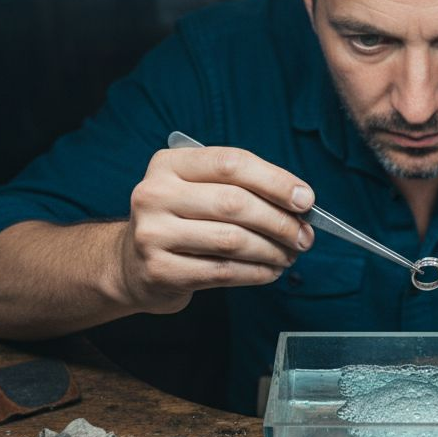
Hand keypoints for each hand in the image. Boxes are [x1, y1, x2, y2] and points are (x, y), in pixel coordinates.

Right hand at [114, 146, 315, 312]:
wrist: (131, 264)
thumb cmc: (181, 221)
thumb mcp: (198, 191)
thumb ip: (240, 188)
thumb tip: (300, 203)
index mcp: (169, 164)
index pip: (231, 163)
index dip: (275, 181)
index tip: (306, 200)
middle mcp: (154, 194)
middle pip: (235, 203)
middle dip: (280, 221)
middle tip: (305, 236)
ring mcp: (153, 233)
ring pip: (232, 240)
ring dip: (272, 250)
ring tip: (290, 255)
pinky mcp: (159, 270)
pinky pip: (223, 272)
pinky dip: (256, 272)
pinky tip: (270, 271)